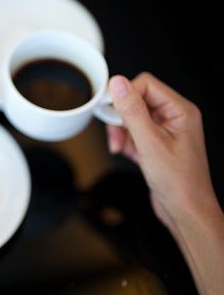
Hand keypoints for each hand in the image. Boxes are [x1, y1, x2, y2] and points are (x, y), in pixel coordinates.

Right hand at [106, 72, 214, 226]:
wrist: (185, 210)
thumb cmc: (179, 182)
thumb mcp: (149, 143)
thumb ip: (132, 111)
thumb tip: (118, 84)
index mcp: (180, 111)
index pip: (145, 85)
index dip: (124, 96)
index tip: (110, 110)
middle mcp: (173, 118)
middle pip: (136, 101)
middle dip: (121, 119)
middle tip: (116, 135)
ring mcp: (164, 131)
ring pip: (131, 118)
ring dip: (121, 133)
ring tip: (121, 148)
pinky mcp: (155, 143)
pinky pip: (133, 133)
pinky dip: (126, 143)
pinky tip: (130, 155)